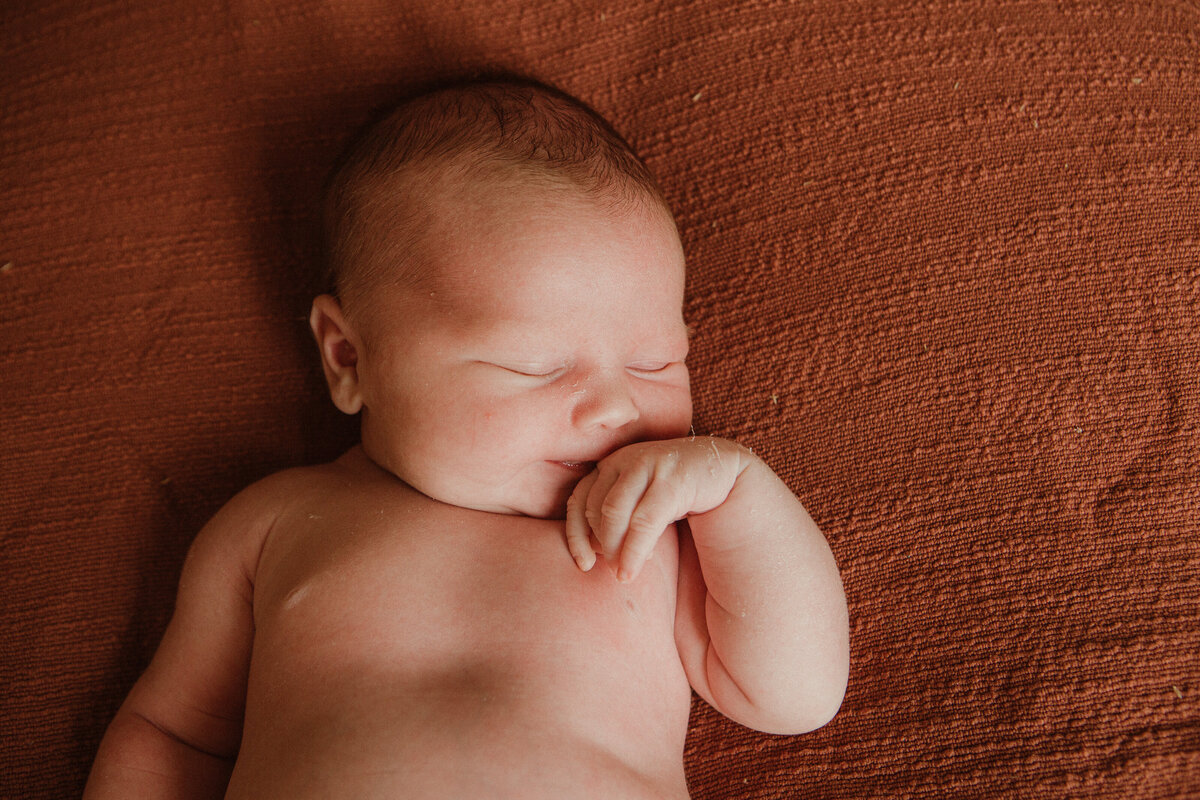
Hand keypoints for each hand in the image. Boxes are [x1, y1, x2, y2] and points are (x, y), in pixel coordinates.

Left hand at [564, 436, 748, 581]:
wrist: (723, 471)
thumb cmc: (676, 494)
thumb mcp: (640, 502)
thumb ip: (617, 517)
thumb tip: (591, 552)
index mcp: (610, 465)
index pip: (578, 500)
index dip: (575, 535)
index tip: (583, 565)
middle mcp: (624, 459)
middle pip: (595, 507)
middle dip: (600, 544)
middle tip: (613, 569)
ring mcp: (647, 464)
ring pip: (615, 512)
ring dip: (615, 549)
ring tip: (622, 573)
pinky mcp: (671, 478)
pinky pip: (644, 520)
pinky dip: (634, 549)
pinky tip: (633, 570)